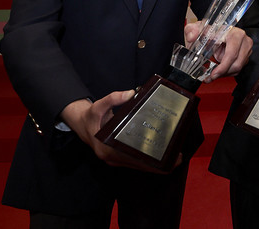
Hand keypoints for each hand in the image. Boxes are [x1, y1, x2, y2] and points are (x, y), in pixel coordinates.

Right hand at [61, 94, 176, 172]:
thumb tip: (130, 93)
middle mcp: (110, 158)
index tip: (164, 159)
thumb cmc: (92, 117)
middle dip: (158, 165)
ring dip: (155, 165)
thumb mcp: (99, 105)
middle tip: (176, 159)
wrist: (82, 124)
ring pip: (137, 166)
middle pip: (138, 165)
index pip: (131, 158)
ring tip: (174, 160)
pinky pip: (134, 163)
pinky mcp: (117, 158)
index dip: (149, 161)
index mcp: (106, 148)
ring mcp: (114, 160)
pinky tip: (161, 158)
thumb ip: (114, 98)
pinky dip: (148, 162)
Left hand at [183, 22, 252, 79]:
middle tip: (210, 77)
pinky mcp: (244, 57)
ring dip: (224, 74)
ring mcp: (246, 50)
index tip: (213, 73)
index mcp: (235, 33)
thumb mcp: (199, 28)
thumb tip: (192, 36)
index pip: (232, 52)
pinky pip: (237, 70)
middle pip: (237, 64)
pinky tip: (217, 72)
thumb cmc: (210, 30)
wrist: (215, 32)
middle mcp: (244, 41)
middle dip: (222, 73)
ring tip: (211, 76)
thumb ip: (192, 30)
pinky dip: (226, 73)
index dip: (223, 66)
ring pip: (237, 68)